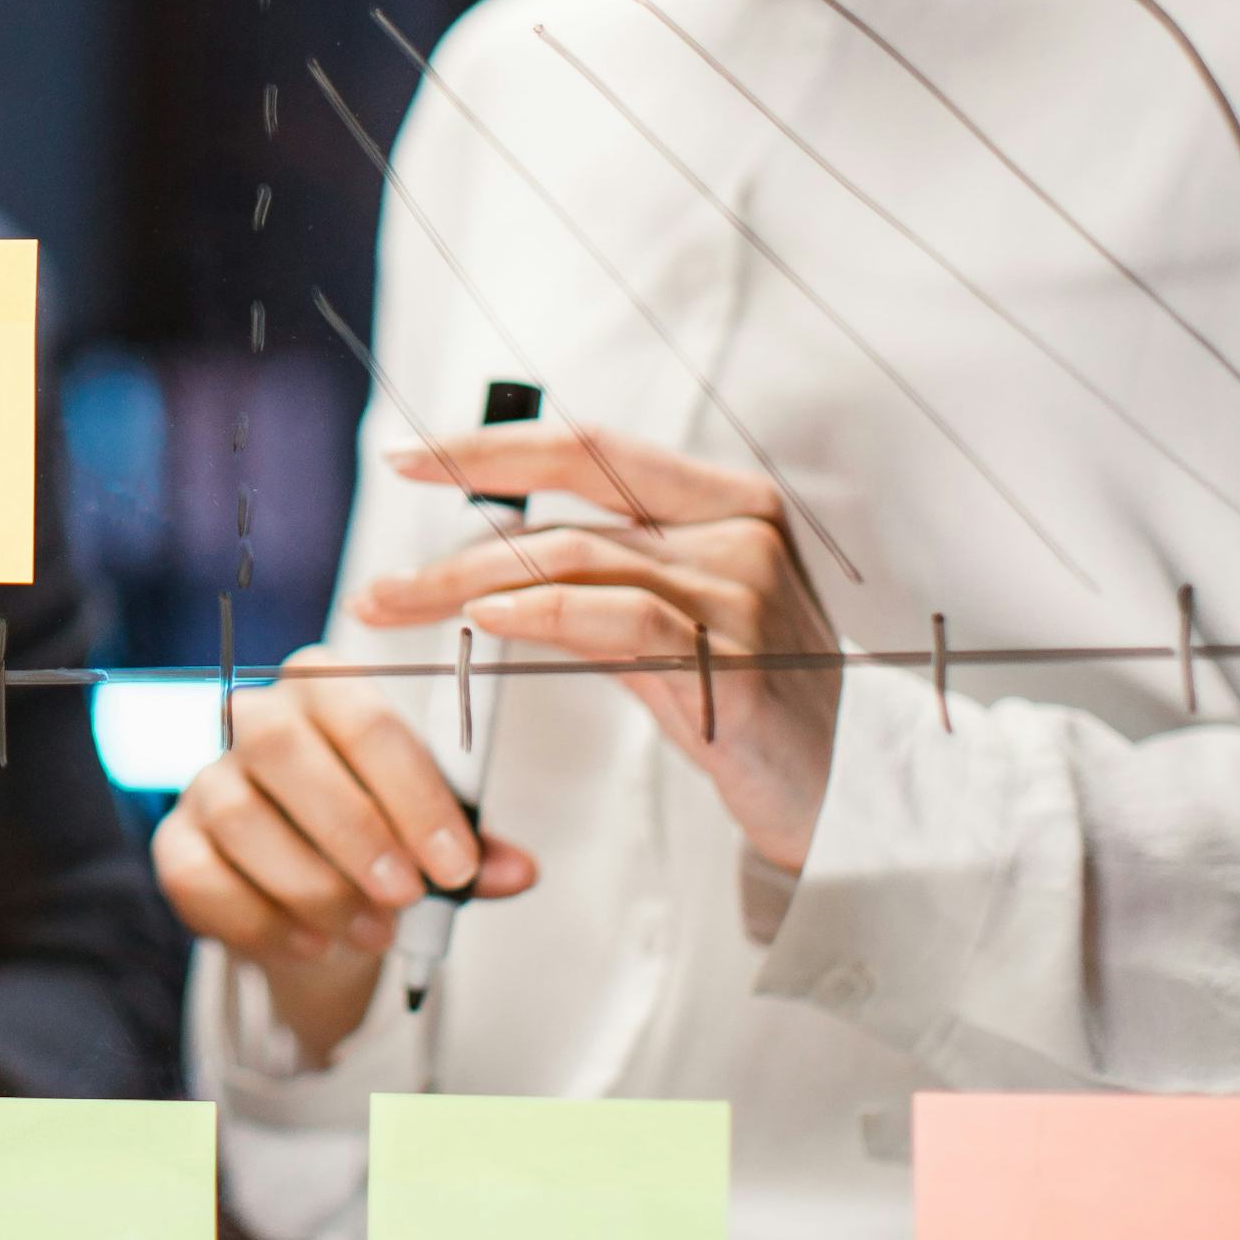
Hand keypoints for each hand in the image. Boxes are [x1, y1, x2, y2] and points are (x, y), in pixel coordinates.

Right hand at [150, 647, 532, 1066]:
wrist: (312, 890)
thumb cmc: (377, 836)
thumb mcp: (430, 834)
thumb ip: (471, 850)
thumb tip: (518, 870)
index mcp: (326, 689)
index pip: (365, 720)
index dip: (412, 794)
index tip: (455, 864)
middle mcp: (256, 718)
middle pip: (285, 751)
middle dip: (353, 832)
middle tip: (406, 896)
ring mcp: (207, 779)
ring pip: (244, 819)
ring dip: (316, 887)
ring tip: (372, 932)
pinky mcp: (177, 842)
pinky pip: (201, 878)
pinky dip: (263, 921)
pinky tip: (311, 943)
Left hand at [358, 425, 840, 871]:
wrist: (859, 793)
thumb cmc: (759, 703)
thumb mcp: (683, 620)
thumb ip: (608, 577)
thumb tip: (492, 560)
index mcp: (728, 501)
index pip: (590, 446)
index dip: (492, 445)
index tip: (409, 458)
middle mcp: (739, 532)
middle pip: (569, 501)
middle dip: (455, 526)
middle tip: (380, 567)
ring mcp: (743, 594)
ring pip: (575, 559)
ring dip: (467, 583)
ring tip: (397, 607)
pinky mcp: (737, 665)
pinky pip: (618, 621)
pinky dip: (540, 613)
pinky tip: (484, 621)